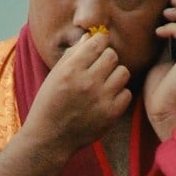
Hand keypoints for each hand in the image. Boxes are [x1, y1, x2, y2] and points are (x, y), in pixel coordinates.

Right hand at [25, 31, 132, 152]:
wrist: (50, 138)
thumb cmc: (49, 103)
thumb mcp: (55, 75)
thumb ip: (73, 54)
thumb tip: (90, 37)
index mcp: (71, 70)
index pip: (98, 42)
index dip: (98, 42)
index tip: (96, 48)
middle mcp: (87, 82)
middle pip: (112, 56)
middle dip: (106, 59)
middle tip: (98, 68)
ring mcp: (101, 99)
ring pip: (123, 72)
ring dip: (114, 75)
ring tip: (103, 83)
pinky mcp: (111, 114)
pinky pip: (126, 93)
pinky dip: (118, 94)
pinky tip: (106, 98)